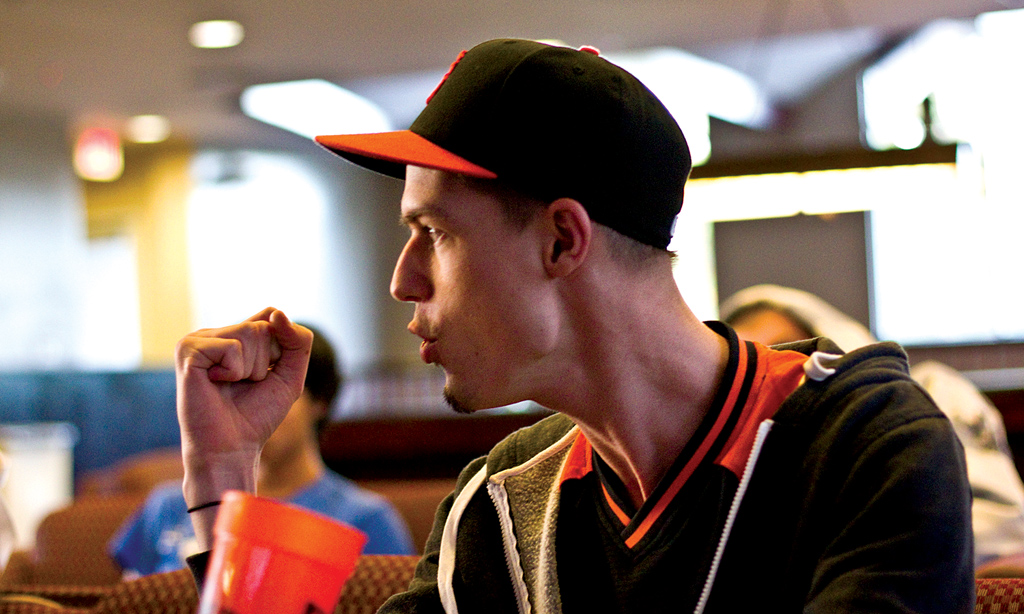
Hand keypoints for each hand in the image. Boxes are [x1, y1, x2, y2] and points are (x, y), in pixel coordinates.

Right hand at [174, 308, 312, 546]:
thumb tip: (277, 313)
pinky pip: (232, 347)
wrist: (231, 448)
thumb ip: (297, 341)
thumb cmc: (257, 415)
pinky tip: (216, 385)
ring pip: (250, 332)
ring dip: (251, 368)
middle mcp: (215, 333)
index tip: (266, 374)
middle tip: (245, 385)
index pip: (271, 315)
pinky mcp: (188, 351)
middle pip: (263, 325)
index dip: (280, 346)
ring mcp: (198, 339)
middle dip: (266, 361)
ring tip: (231, 386)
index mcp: (234, 336)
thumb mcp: (290, 375)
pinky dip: (234, 371)